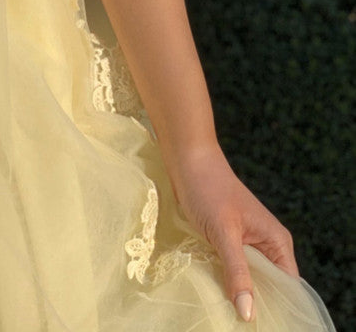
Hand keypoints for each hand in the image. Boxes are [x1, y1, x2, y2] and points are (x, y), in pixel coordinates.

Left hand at [164, 142, 298, 322]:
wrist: (187, 160)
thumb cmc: (207, 189)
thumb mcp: (223, 233)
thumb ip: (237, 272)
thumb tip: (249, 314)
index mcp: (277, 242)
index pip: (288, 288)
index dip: (275, 307)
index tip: (256, 323)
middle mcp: (268, 244)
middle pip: (268, 287)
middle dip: (254, 303)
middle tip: (235, 320)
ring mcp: (248, 243)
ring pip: (249, 280)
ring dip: (237, 292)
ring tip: (225, 308)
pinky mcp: (230, 242)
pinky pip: (233, 269)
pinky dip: (225, 280)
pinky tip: (214, 290)